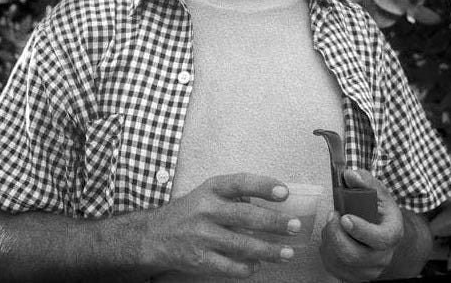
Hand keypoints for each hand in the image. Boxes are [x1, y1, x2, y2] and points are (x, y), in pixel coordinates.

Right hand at [148, 173, 300, 277]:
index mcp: (211, 189)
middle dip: (274, 222)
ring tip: (287, 253)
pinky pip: (229, 266)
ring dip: (268, 250)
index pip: (240, 183)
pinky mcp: (200, 259)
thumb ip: (234, 195)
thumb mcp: (208, 193)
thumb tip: (269, 202)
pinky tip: (258, 265)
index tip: (284, 192)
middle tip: (295, 226)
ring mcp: (203, 236)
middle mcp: (207, 210)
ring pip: (242, 245)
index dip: (263, 186)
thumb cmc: (191, 211)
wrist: (155, 234)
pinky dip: (247, 267)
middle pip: (245, 216)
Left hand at [320, 169, 403, 281]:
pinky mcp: (354, 276)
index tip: (345, 218)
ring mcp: (369, 270)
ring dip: (329, 238)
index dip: (361, 230)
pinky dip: (326, 248)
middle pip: (354, 255)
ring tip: (333, 223)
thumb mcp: (377, 191)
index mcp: (392, 234)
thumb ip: (365, 181)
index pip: (380, 239)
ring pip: (340, 260)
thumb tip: (350, 175)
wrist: (382, 231)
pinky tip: (332, 236)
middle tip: (332, 215)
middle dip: (336, 233)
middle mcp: (383, 256)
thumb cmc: (379, 210)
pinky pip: (332, 265)